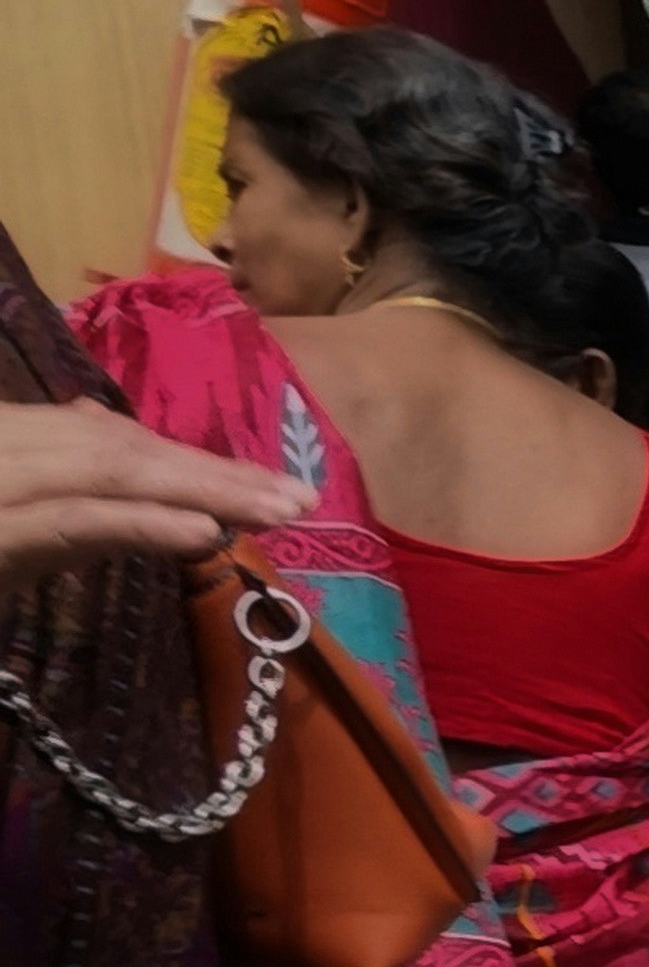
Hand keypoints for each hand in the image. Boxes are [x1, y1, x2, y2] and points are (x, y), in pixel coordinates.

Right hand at [0, 403, 311, 596]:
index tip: (268, 483)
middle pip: (126, 453)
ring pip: (115, 475)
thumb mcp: (15, 513)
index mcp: (16, 434)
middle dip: (215, 475)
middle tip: (300, 498)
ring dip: (204, 492)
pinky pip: (79, 521)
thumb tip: (160, 489)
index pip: (115, 442)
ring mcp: (4, 481)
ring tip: (278, 511)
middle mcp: (13, 444)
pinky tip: (206, 531)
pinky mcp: (1, 531)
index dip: (195, 462)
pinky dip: (145, 522)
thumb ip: (76, 503)